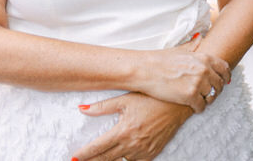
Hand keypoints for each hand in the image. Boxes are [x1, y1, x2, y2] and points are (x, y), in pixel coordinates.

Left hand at [73, 93, 190, 160]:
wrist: (178, 105)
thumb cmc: (152, 99)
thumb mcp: (126, 100)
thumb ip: (102, 107)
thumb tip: (81, 109)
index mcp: (123, 131)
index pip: (97, 148)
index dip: (83, 155)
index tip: (73, 158)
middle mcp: (132, 144)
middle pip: (104, 159)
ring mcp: (143, 151)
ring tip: (98, 160)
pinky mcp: (152, 153)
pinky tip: (119, 158)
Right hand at [135, 36, 230, 113]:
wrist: (146, 70)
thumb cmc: (160, 60)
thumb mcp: (181, 50)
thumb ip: (193, 45)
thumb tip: (200, 37)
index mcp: (204, 58)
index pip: (225, 68)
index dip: (226, 77)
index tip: (224, 82)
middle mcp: (204, 70)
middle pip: (219, 84)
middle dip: (216, 90)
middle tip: (209, 94)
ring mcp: (198, 83)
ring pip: (211, 96)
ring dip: (207, 100)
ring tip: (201, 101)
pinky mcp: (189, 96)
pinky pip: (201, 106)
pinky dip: (199, 108)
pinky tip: (194, 107)